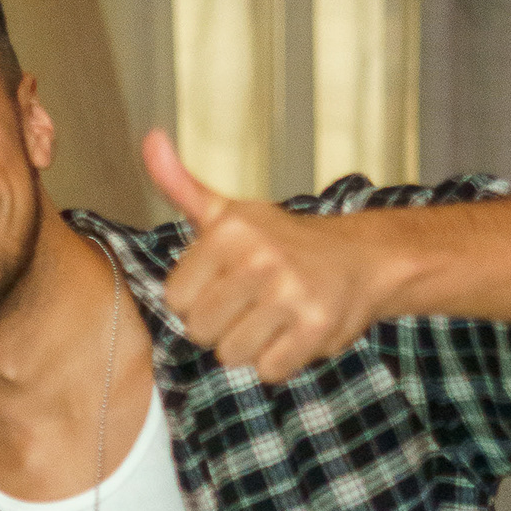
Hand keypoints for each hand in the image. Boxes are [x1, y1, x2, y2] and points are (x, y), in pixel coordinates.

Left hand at [143, 129, 395, 382]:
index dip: (196, 301)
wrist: (359, 259)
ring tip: (272, 317)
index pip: (175, 301)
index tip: (224, 283)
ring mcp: (290, 293)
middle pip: (200, 332)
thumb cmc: (281, 241)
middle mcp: (259, 257)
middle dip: (221, 327)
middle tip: (251, 303)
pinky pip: (269, 370)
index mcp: (229, 230)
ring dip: (250, 346)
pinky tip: (293, 331)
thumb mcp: (227, 212)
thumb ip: (182, 186)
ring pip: (232, 355)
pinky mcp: (315, 327)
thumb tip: (151, 140)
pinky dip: (280, 361)